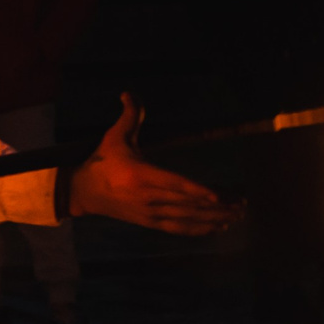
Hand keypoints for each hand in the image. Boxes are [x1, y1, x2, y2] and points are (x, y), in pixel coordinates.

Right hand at [68, 95, 233, 236]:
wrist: (82, 192)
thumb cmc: (102, 161)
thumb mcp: (114, 136)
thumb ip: (129, 116)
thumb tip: (129, 93)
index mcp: (140, 175)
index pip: (174, 184)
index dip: (197, 191)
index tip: (218, 196)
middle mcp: (146, 197)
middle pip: (187, 203)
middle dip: (217, 205)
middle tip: (241, 204)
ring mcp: (148, 212)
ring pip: (186, 218)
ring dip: (213, 218)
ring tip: (237, 215)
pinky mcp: (148, 222)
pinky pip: (177, 228)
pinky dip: (198, 229)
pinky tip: (217, 227)